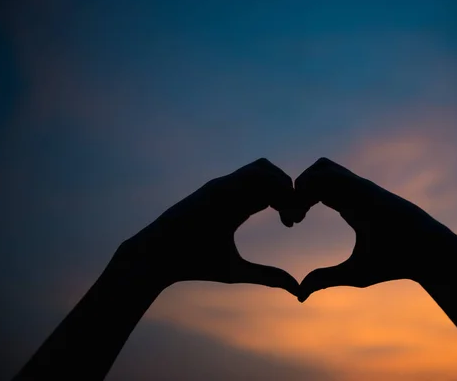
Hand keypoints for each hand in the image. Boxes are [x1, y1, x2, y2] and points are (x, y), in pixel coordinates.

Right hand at [115, 158, 298, 295]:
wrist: (160, 259)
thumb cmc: (195, 264)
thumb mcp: (237, 272)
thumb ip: (267, 276)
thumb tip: (296, 289)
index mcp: (238, 206)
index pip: (272, 189)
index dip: (288, 200)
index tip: (292, 223)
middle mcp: (232, 192)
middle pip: (273, 173)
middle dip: (290, 189)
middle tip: (294, 217)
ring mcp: (224, 187)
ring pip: (264, 167)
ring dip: (282, 185)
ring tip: (285, 212)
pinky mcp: (217, 188)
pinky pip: (251, 173)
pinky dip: (271, 184)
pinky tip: (275, 210)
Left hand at [294, 158, 456, 301]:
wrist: (427, 256)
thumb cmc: (395, 263)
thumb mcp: (353, 274)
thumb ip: (325, 278)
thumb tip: (300, 294)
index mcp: (349, 205)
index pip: (316, 188)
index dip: (297, 200)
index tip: (290, 223)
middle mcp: (353, 193)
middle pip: (314, 172)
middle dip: (295, 188)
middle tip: (290, 217)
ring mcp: (360, 189)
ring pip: (322, 166)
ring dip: (302, 184)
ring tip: (298, 213)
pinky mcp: (365, 190)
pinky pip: (332, 174)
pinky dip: (312, 185)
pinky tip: (307, 211)